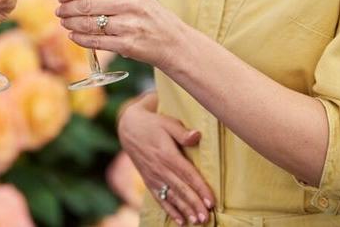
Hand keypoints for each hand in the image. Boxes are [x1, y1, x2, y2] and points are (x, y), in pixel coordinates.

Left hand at [56, 0, 184, 68]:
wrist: (173, 41)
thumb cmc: (148, 16)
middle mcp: (128, 4)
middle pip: (85, 5)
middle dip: (67, 9)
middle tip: (59, 12)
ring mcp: (128, 25)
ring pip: (88, 24)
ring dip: (71, 24)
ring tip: (64, 23)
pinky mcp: (127, 44)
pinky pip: (96, 41)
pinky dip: (80, 39)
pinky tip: (74, 36)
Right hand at [118, 97, 214, 224]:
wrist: (128, 128)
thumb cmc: (152, 124)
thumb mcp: (167, 123)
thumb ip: (182, 132)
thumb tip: (197, 136)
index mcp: (167, 155)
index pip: (188, 174)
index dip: (200, 189)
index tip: (211, 202)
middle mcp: (160, 169)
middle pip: (181, 189)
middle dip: (195, 205)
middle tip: (207, 218)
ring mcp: (153, 176)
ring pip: (172, 196)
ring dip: (185, 210)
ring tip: (197, 221)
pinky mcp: (148, 181)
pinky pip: (160, 198)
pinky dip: (169, 210)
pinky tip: (180, 220)